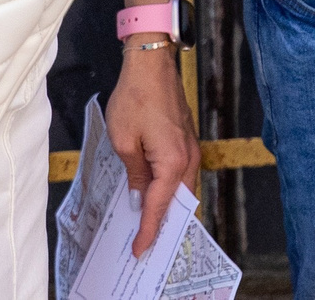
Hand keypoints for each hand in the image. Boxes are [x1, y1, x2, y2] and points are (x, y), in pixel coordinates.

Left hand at [105, 43, 195, 255]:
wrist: (152, 64)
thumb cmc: (136, 98)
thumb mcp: (124, 141)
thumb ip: (134, 174)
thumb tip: (139, 196)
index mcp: (173, 162)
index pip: (159, 206)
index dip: (148, 231)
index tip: (139, 250)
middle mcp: (188, 158)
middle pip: (176, 201)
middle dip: (161, 223)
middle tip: (143, 242)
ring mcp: (190, 148)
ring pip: (180, 188)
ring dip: (165, 205)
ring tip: (147, 223)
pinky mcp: (186, 140)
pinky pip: (180, 173)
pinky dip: (168, 188)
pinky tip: (153, 193)